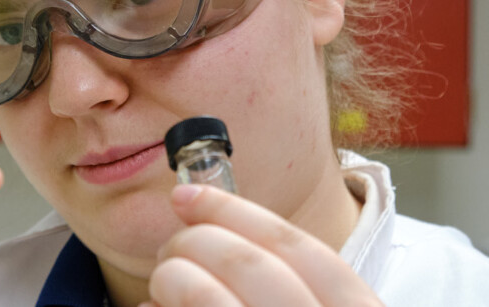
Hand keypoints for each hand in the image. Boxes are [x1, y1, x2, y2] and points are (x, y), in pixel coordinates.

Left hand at [146, 185, 381, 306]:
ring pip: (206, 296)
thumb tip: (217, 231)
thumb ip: (293, 278)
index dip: (234, 211)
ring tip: (165, 281)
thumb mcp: (324, 305)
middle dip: (196, 241)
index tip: (188, 194)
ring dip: (173, 277)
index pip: (297, 246)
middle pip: (249, 265)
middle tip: (173, 246)